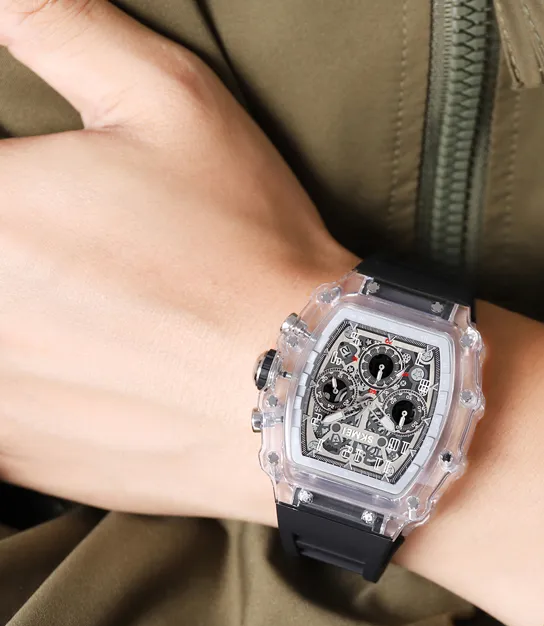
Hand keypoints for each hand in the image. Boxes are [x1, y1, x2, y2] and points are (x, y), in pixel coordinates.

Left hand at [0, 0, 354, 518]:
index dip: (19, 194)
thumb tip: (7, 0)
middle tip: (90, 267)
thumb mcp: (175, 105)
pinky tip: (87, 376)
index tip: (52, 212)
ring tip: (99, 318)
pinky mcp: (20, 454)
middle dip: (25, 256)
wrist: (307, 393)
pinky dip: (28, 389)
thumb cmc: (248, 252)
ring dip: (24, 324)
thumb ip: (62, 26)